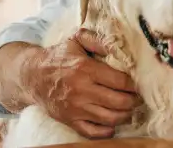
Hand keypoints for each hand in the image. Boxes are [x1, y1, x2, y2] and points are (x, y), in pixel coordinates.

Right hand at [23, 29, 140, 138]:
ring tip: (131, 108)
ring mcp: (75, 108)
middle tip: (139, 97)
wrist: (31, 76)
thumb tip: (118, 46)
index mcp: (86, 69)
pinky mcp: (69, 120)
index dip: (135, 83)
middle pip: (118, 101)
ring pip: (109, 118)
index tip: (141, 82)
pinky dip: (107, 131)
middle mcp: (81, 90)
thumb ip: (99, 40)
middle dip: (134, 100)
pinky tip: (114, 124)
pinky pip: (92, 132)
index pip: (120, 81)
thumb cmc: (59, 56)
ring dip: (125, 115)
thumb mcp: (77, 40)